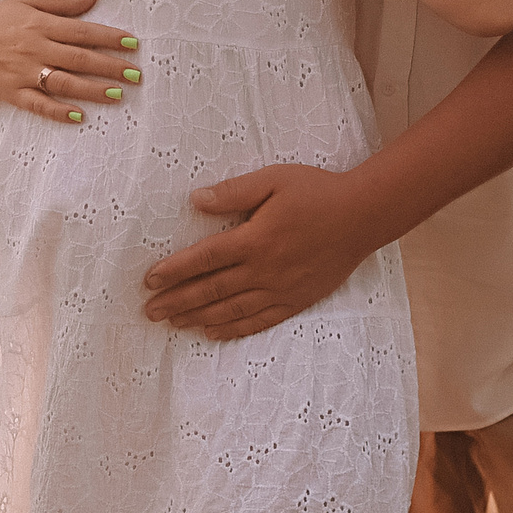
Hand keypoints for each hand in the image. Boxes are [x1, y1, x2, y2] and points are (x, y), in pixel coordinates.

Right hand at [0, 0, 142, 124]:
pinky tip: (80, 116)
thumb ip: (60, 1)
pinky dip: (58, 111)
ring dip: (92, 90)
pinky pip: (39, 105)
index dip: (108, 37)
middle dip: (109, 66)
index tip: (133, 43)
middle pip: (78, 59)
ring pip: (63, 83)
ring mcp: (24, 73)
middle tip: (136, 74)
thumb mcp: (26, 1)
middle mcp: (35, 49)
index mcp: (40, 25)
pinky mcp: (14, 93)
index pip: (81, 32)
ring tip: (118, 95)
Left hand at [141, 163, 380, 338]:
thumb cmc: (316, 192)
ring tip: (173, 323)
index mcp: (255, 239)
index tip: (149, 281)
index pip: (204, 258)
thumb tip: (196, 200)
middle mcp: (264, 270)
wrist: (362, 217)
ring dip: (198, 317)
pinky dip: (233, 329)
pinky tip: (213, 332)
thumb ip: (233, 192)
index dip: (175, 271)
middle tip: (149, 312)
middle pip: (211, 290)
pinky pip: (259, 321)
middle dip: (177, 301)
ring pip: (231, 310)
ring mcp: (281, 290)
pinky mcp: (296, 301)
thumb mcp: (273, 180)